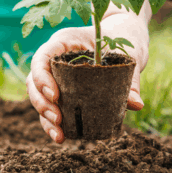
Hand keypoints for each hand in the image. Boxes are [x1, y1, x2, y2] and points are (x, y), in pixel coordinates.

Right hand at [27, 9, 149, 142]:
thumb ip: (131, 79)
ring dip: (44, 117)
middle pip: (35, 80)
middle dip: (42, 102)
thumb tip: (136, 105)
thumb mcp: (129, 55)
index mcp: (65, 41)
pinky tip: (61, 137)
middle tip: (58, 119)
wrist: (124, 36)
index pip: (43, 57)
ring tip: (59, 135)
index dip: (43, 77)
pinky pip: (51, 105)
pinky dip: (53, 122)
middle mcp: (55, 57)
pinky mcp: (63, 89)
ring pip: (39, 95)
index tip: (56, 96)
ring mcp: (56, 73)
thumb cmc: (122, 39)